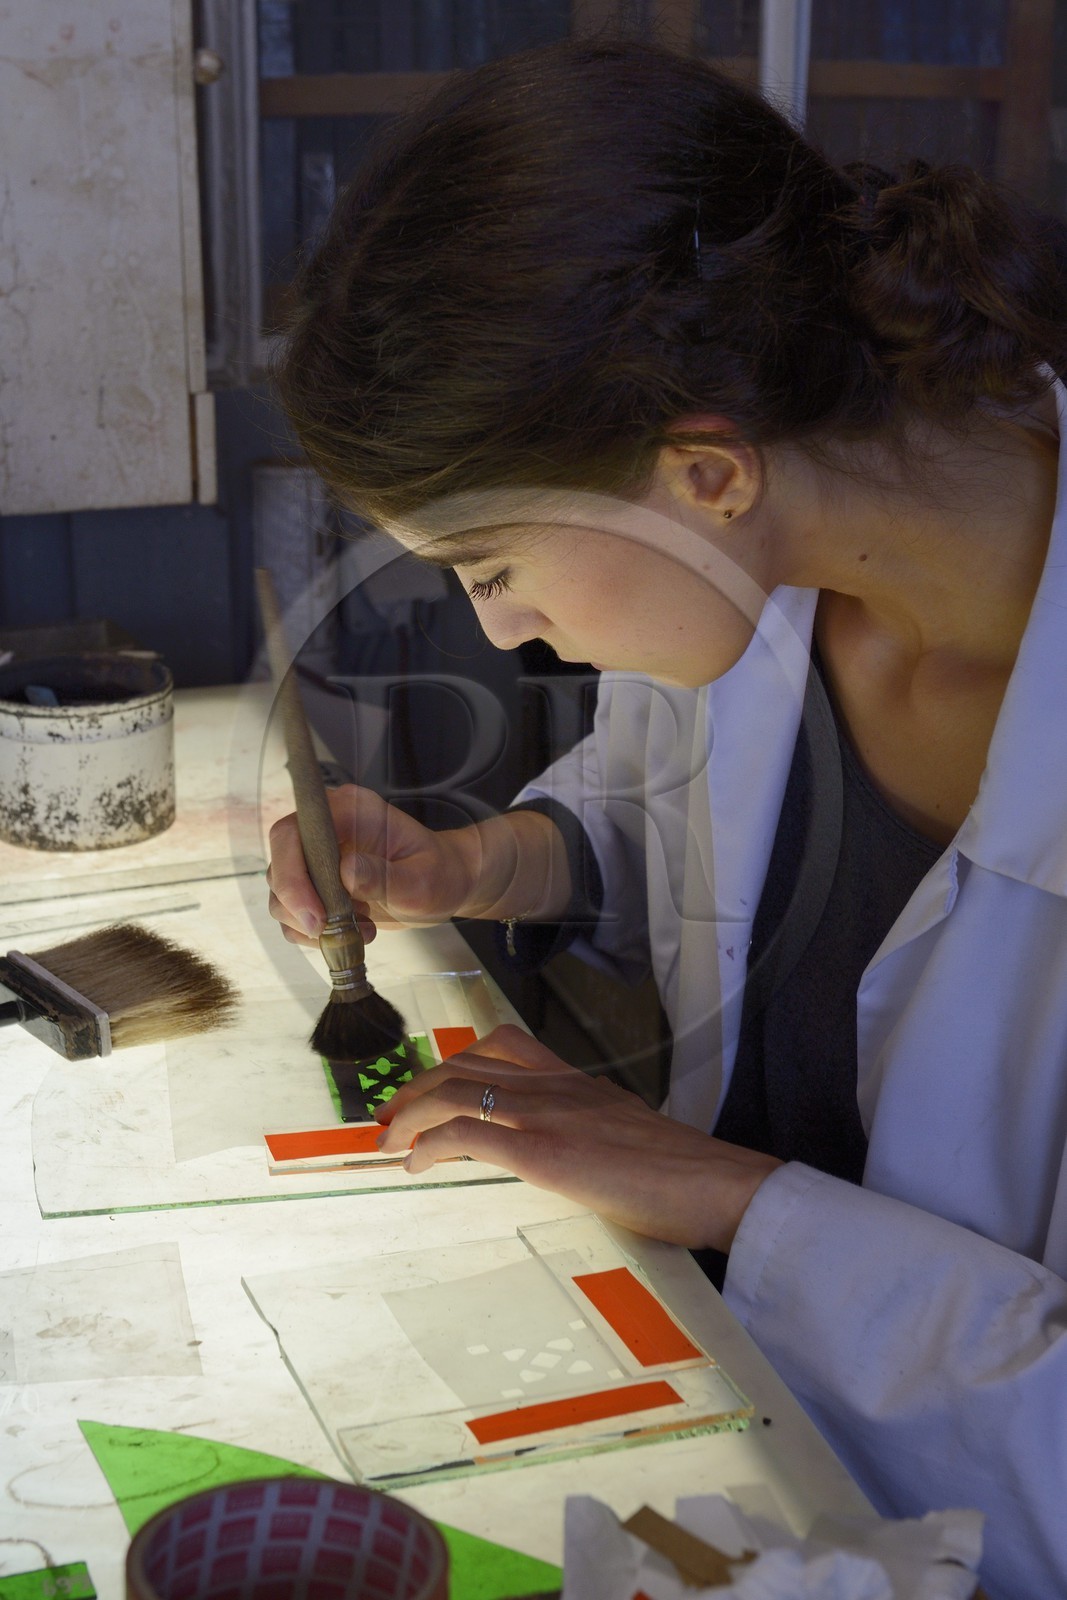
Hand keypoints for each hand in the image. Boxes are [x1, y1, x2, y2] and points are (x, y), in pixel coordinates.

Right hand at [267, 785, 472, 944]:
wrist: (445, 884)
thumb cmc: (439, 874)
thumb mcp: (422, 881)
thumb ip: (384, 877)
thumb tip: (346, 873)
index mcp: (350, 811)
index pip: (295, 832)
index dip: (292, 874)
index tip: (317, 914)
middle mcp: (327, 830)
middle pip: (280, 862)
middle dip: (296, 904)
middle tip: (327, 931)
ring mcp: (319, 858)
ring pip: (281, 893)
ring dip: (309, 924)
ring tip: (358, 931)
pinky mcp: (317, 885)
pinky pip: (293, 914)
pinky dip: (314, 934)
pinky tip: (353, 933)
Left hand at [375, 1024, 780, 1251]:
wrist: (717, 1183)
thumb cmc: (685, 1173)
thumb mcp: (630, 1134)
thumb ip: (595, 1131)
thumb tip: (576, 1152)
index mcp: (578, 1081)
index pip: (504, 1046)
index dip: (454, 1062)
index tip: (427, 1089)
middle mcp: (557, 1086)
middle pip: (467, 1063)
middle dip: (418, 1088)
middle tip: (389, 1116)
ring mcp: (548, 1114)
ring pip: (456, 1091)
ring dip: (409, 1117)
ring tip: (386, 1143)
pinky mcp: (544, 1151)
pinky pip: (467, 1134)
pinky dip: (428, 1146)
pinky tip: (414, 1166)